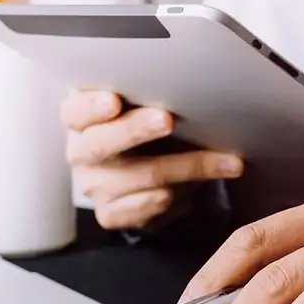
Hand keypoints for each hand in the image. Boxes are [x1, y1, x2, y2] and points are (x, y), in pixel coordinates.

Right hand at [61, 90, 243, 229]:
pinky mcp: (111, 214)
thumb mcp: (142, 107)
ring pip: (143, 176)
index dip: (92, 106)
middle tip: (167, 120)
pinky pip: (151, 204)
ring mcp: (93, 186)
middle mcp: (80, 153)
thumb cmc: (145, 128)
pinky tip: (203, 185)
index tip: (114, 101)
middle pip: (101, 144)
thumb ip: (150, 97)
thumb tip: (191, 88)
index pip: (75, 111)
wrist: (145, 175)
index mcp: (80, 119)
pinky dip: (183, 193)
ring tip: (228, 161)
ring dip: (190, 166)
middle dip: (136, 130)